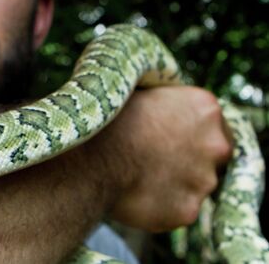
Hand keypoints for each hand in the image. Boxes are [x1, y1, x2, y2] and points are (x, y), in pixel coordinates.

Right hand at [102, 86, 231, 231]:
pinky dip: (162, 205)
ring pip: (196, 184)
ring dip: (175, 182)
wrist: (91, 161)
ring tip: (140, 177)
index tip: (168, 133)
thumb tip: (159, 107)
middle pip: (212, 154)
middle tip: (156, 158)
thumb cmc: (106, 123)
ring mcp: (204, 181)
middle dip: (189, 157)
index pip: (211, 121)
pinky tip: (137, 195)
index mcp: (205, 109)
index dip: (188, 128)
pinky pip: (178, 208)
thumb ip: (162, 103)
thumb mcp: (138, 95)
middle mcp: (215, 144)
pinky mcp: (188, 211)